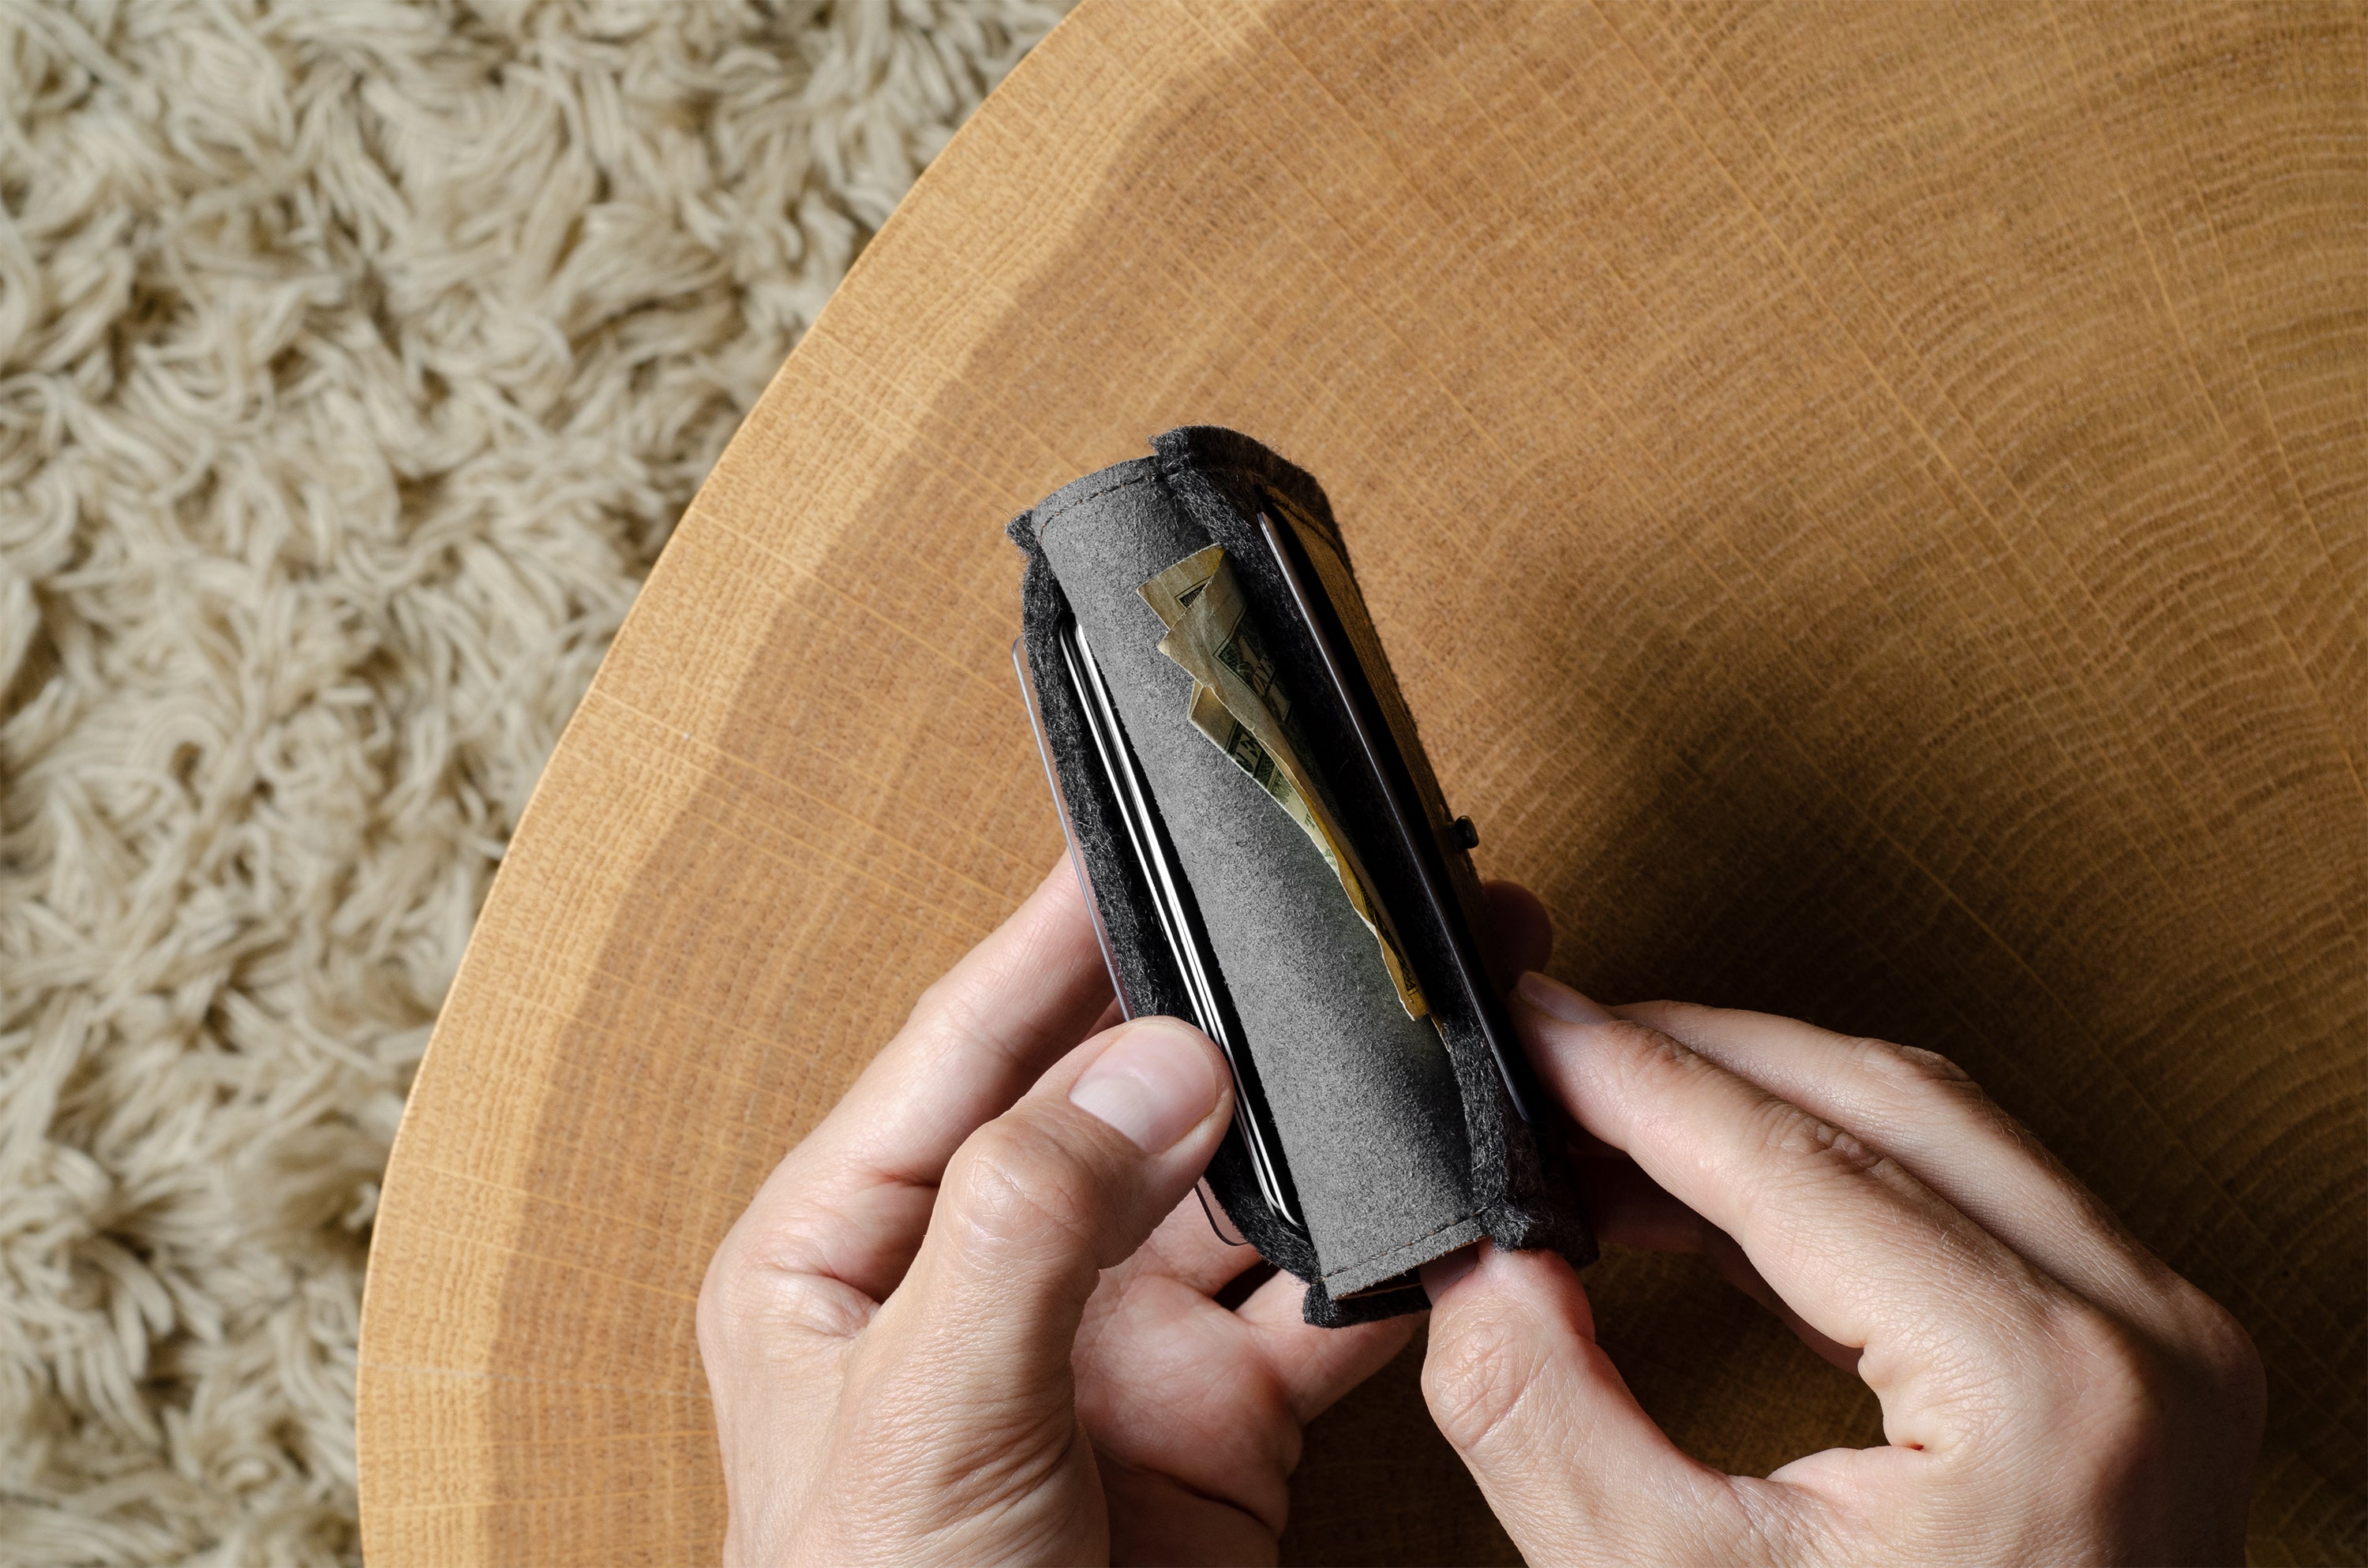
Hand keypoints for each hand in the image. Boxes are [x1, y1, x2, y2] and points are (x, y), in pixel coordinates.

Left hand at [697, 864, 1408, 1565]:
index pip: (963, 1047)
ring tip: (1416, 1028)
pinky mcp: (1213, 1425)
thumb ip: (1031, 1225)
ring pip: (1237, 1195)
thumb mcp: (921, 1418)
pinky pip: (1314, 1309)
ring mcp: (1108, 1348)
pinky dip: (1387, 1259)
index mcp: (849, 1248)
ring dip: (1325, 1123)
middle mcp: (984, 1275)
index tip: (1136, 827)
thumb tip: (1161, 1060)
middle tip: (1328, 920)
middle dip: (1230, 1015)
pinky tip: (1448, 1196)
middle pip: (1122, 1102)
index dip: (1054, 934)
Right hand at [1418, 923, 2264, 1563]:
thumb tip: (1483, 1265)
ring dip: (1755, 1103)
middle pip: (1872, 1099)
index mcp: (2042, 1386)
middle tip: (1551, 1058)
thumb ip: (1542, 1416)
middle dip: (1690, 1058)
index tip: (1532, 1028)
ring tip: (1602, 1125)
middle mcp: (2136, 1334)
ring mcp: (2158, 1340)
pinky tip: (1703, 1194)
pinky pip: (1966, 1197)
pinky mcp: (2140, 1360)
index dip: (1631, 1075)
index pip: (1790, 1160)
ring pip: (1927, 1125)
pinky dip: (1823, 1174)